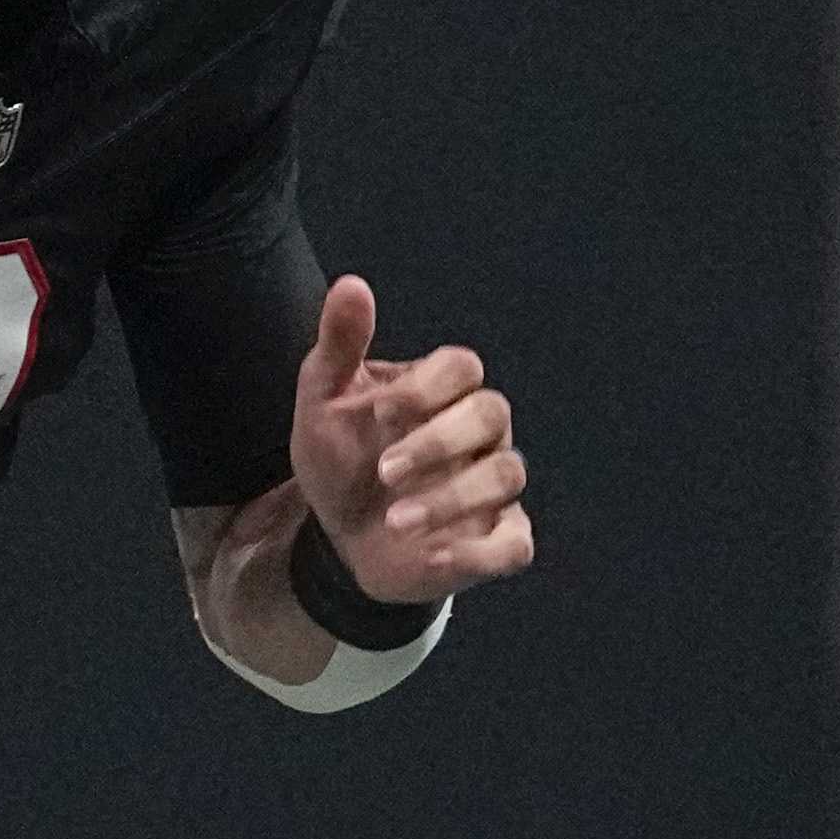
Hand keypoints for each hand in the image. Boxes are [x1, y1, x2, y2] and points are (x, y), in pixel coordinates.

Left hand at [286, 274, 533, 603]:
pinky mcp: (498, 541)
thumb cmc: (340, 460)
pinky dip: (481, 552)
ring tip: (395, 521)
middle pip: (492, 414)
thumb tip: (351, 284)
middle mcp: (480, 434)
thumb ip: (340, 346)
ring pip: (506, 476)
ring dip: (452, 498)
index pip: (461, 367)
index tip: (378, 412)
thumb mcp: (324, 403)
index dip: (427, 386)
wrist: (338, 540)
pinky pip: (515, 545)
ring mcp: (493, 488)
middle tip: (384, 471)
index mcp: (444, 392)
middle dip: (440, 441)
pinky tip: (435, 555)